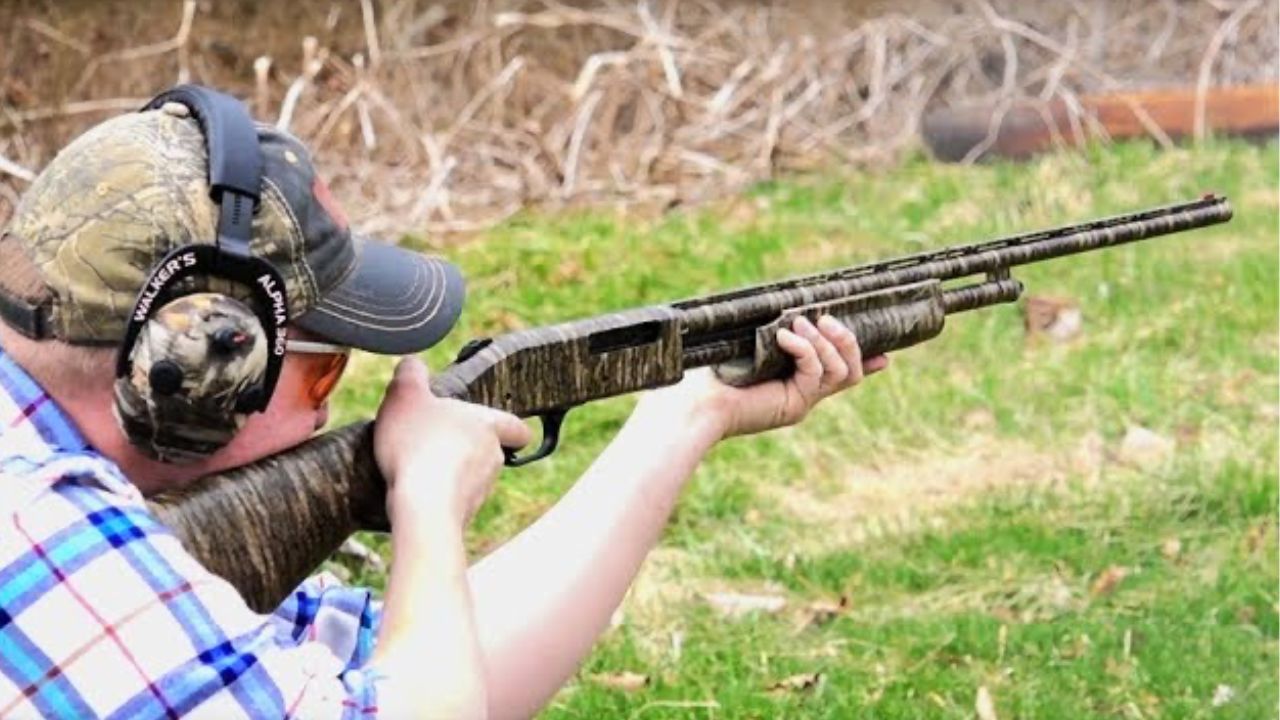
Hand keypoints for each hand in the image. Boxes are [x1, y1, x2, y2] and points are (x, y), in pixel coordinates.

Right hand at [374, 357, 531, 527]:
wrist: (421, 505)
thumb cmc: (418, 445)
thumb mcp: (406, 396)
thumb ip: (411, 374)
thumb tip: (412, 364)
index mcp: (488, 425)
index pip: (516, 426)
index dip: (511, 427)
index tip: (501, 429)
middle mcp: (493, 458)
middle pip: (489, 451)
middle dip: (466, 448)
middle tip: (435, 442)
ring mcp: (482, 489)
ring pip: (472, 477)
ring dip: (452, 473)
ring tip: (419, 468)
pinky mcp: (465, 514)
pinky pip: (455, 502)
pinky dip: (440, 496)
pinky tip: (416, 492)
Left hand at [640, 315, 887, 440]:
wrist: (692, 403)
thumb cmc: (708, 371)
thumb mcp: (747, 341)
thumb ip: (773, 330)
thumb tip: (787, 309)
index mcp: (792, 380)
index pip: (838, 372)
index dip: (864, 360)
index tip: (885, 355)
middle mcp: (801, 394)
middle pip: (851, 371)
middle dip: (849, 340)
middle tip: (828, 319)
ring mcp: (800, 401)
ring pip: (842, 371)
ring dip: (826, 341)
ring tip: (798, 324)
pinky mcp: (794, 405)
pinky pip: (817, 372)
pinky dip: (805, 349)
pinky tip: (784, 338)